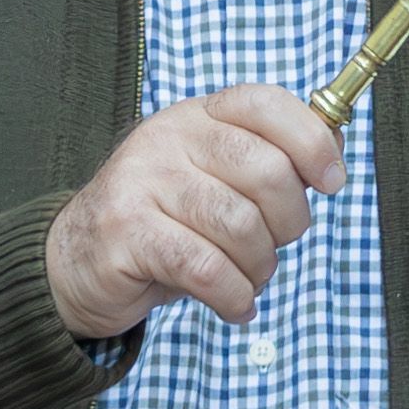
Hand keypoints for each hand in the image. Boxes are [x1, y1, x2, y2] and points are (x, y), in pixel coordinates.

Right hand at [44, 86, 343, 340]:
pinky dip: (233, 295)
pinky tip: (234, 306)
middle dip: (290, 222)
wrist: (75, 262)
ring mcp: (141, 180)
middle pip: (265, 170)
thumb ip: (267, 163)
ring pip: (239, 225)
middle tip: (275, 247)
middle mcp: (168, 138)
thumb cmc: (165, 224)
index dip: (311, 139)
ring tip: (248, 280)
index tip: (333, 181)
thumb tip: (333, 150)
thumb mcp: (214, 181)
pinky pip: (205, 267)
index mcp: (197, 116)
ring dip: (260, 267)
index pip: (264, 103)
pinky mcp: (125, 231)